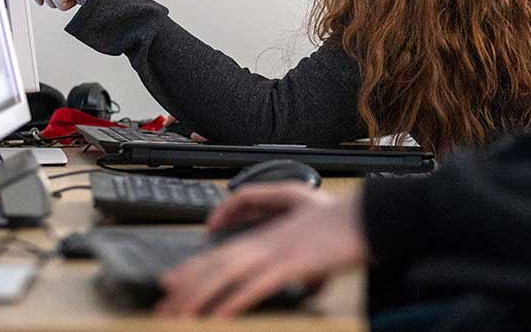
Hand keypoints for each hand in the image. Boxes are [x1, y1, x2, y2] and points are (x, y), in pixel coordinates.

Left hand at [156, 186, 368, 316]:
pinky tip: (219, 316)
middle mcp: (264, 242)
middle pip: (215, 265)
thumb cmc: (342, 220)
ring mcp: (276, 252)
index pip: (220, 253)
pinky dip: (234, 302)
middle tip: (161, 308)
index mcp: (266, 235)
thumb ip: (302, 258)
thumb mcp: (314, 234)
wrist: (369, 215)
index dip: (192, 269)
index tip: (170, 284)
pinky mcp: (292, 264)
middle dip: (185, 289)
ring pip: (226, 276)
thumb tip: (304, 285)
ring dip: (200, 298)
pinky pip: (255, 286)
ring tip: (178, 315)